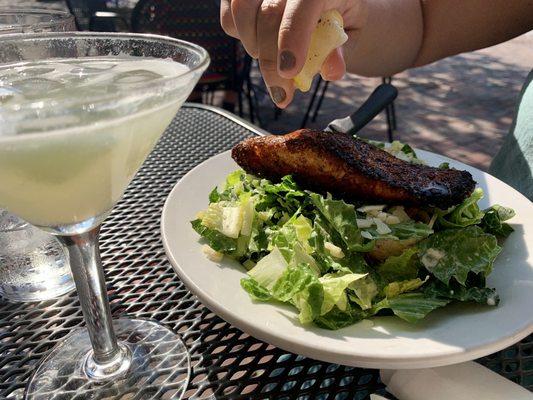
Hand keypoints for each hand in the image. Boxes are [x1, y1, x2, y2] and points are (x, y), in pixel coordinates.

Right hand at [221, 0, 366, 107]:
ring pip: (241, 12)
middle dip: (271, 61)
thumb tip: (331, 71)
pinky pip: (228, 18)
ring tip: (274, 61)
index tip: (289, 72)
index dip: (293, 38)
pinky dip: (241, 38)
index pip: (303, 4)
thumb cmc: (339, 14)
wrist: (330, 0)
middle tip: (282, 93)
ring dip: (254, 47)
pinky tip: (260, 42)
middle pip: (268, 14)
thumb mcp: (350, 32)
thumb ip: (339, 50)